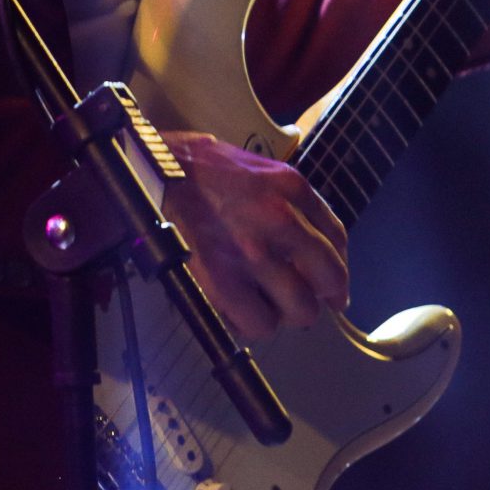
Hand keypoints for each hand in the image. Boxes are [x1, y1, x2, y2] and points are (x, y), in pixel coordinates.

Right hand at [155, 130, 348, 340]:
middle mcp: (280, 221)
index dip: (337, 270)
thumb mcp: (258, 166)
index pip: (337, 240)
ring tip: (269, 305)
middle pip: (327, 281)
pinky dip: (253, 323)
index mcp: (291, 188)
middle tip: (303, 301)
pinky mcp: (223, 282)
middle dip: (319, 297)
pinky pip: (258, 323)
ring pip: (298, 310)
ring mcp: (253, 254)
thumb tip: (307, 236)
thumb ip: (288, 198)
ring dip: (286, 313)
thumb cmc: (198, 167)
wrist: (152, 172)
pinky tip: (242, 310)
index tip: (332, 285)